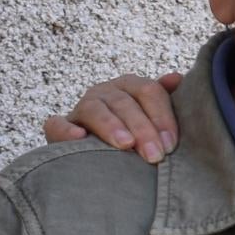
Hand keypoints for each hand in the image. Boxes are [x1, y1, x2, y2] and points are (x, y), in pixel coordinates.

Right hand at [39, 71, 183, 159]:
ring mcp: (81, 107)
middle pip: (124, 103)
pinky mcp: (60, 127)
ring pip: (94, 110)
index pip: (149, 92)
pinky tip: (80, 138)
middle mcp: (105, 92)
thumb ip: (165, 99)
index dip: (162, 117)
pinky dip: (66, 130)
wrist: (101, 156)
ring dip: (111, 126)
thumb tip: (177, 79)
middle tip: (154, 155)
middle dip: (142, 129)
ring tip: (125, 144)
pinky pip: (57, 124)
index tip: (171, 144)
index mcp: (130, 87)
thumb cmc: (137, 134)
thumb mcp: (154, 117)